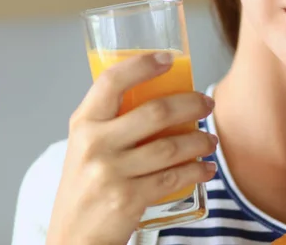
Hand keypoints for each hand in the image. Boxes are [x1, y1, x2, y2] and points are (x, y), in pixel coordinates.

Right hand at [46, 52, 217, 244]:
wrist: (74, 235)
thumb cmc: (86, 184)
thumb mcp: (86, 146)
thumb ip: (111, 121)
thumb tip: (158, 93)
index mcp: (83, 123)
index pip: (111, 81)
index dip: (141, 65)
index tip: (168, 58)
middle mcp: (93, 143)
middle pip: (154, 112)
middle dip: (190, 103)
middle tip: (207, 103)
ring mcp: (110, 172)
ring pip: (170, 147)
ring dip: (199, 140)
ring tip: (210, 140)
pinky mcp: (127, 198)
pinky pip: (173, 178)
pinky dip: (196, 171)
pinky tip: (205, 169)